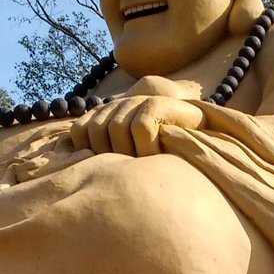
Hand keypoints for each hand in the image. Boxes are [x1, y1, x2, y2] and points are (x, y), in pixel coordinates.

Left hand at [69, 93, 204, 156]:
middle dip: (110, 155)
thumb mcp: (126, 156)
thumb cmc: (156, 152)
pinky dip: (147, 146)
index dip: (89, 152)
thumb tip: (81, 170)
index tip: (109, 168)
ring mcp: (135, 102)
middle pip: (97, 131)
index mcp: (104, 116)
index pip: (80, 131)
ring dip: (131, 153)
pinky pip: (141, 127)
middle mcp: (116, 105)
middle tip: (129, 169)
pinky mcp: (154, 104)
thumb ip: (105, 156)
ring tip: (144, 164)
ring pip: (117, 129)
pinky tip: (156, 155)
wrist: (193, 131)